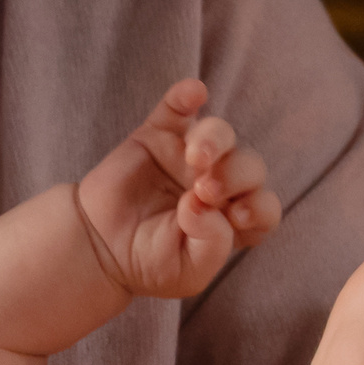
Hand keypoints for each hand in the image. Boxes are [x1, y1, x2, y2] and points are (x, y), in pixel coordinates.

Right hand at [74, 78, 281, 299]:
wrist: (98, 248)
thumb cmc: (148, 263)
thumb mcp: (188, 271)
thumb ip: (212, 243)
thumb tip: (203, 202)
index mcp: (232, 221)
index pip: (265, 206)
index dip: (259, 207)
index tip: (235, 216)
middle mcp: (220, 184)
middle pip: (249, 165)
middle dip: (235, 176)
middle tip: (204, 190)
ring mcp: (191, 156)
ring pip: (220, 132)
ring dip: (215, 140)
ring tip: (196, 157)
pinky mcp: (160, 135)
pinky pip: (177, 107)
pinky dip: (186, 95)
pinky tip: (193, 93)